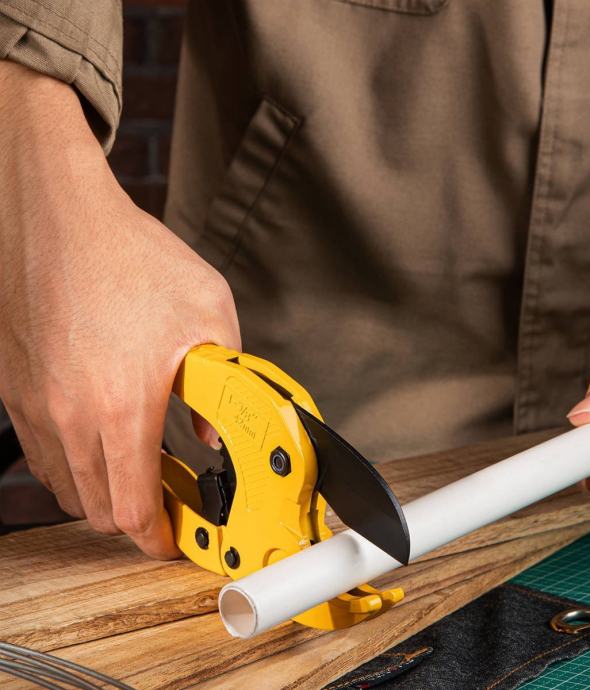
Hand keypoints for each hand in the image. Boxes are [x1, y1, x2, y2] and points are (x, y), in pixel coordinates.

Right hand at [0, 62, 239, 557]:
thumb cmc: (133, 258)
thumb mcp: (210, 314)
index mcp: (121, 406)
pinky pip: (44, 452)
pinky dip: (74, 463)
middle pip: (97, 508)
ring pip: (67, 485)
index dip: (157, 537)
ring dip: (104, 491)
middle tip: (168, 501)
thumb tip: (214, 429)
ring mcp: (36, 405)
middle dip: (137, 518)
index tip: (174, 540)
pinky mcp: (17, 389)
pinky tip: (101, 438)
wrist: (64, 217)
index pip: (133, 507)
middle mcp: (69, 416)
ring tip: (138, 469)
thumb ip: (222, 383)